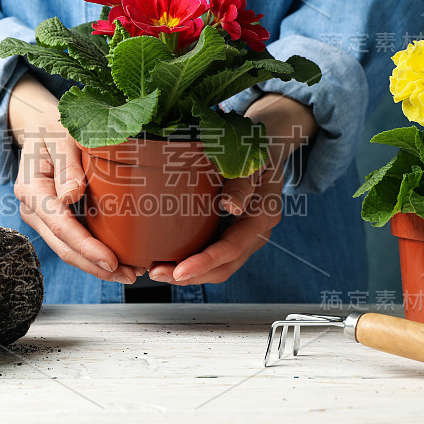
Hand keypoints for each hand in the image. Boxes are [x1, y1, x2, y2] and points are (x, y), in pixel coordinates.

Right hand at [8, 74, 140, 283]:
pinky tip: (118, 261)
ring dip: (96, 266)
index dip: (87, 248)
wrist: (41, 127)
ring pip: (68, 250)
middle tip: (130, 276)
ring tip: (130, 273)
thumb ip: (67, 165)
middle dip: (96, 266)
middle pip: (64, 247)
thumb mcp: (63, 136)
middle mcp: (32, 209)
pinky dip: (93, 253)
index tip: (111, 262)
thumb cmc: (54, 127)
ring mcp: (41, 217)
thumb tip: (72, 196)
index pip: (62, 226)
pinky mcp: (53, 219)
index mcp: (31, 189)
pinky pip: (72, 242)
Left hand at [147, 94, 317, 284]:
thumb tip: (232, 207)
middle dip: (192, 275)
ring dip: (191, 274)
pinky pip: (216, 258)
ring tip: (159, 271)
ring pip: (221, 268)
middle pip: (225, 266)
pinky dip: (194, 263)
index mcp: (263, 214)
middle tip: (158, 273)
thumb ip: (242, 182)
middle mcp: (258, 232)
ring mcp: (248, 237)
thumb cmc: (255, 150)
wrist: (266, 148)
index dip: (205, 262)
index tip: (180, 270)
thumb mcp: (250, 158)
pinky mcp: (235, 235)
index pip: (233, 248)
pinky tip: (171, 262)